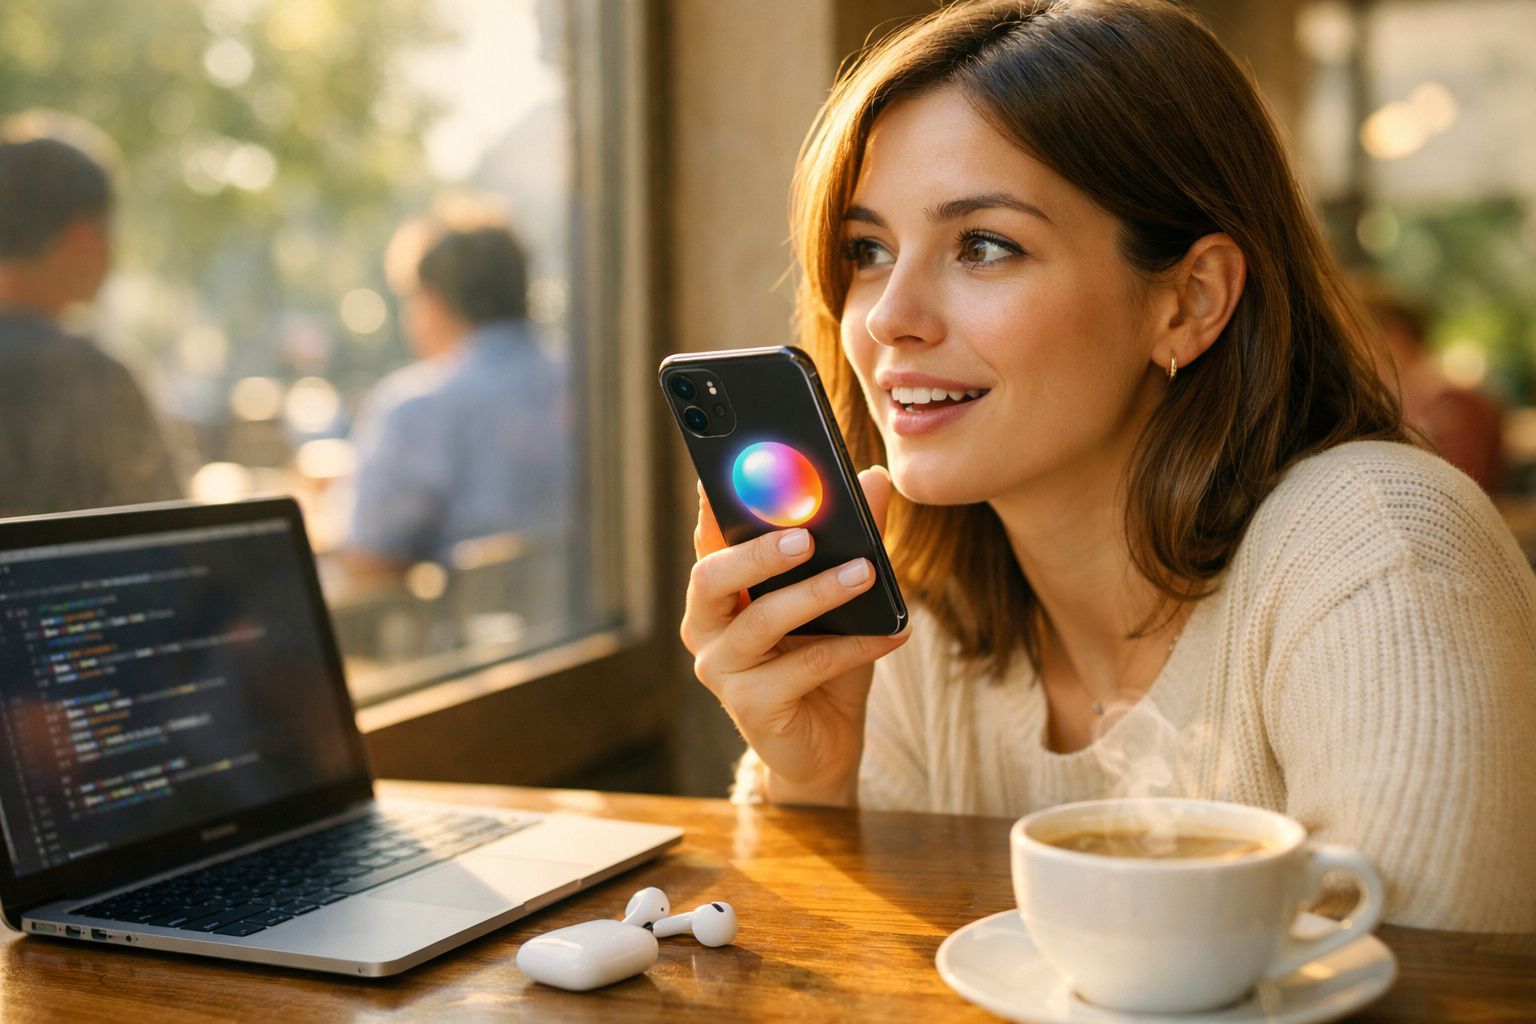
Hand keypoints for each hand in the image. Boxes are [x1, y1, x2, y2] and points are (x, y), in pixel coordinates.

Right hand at [680, 467, 908, 805]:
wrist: (826, 744)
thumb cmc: (823, 661)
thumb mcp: (845, 595)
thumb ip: (855, 538)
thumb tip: (873, 479)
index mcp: (719, 589)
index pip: (710, 536)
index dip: (715, 503)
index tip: (732, 468)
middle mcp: (706, 625)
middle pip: (712, 576)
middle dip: (757, 551)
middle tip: (805, 535)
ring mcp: (722, 669)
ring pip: (762, 621)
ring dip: (815, 594)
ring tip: (864, 573)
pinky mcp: (749, 708)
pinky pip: (804, 668)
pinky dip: (853, 647)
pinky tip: (892, 632)